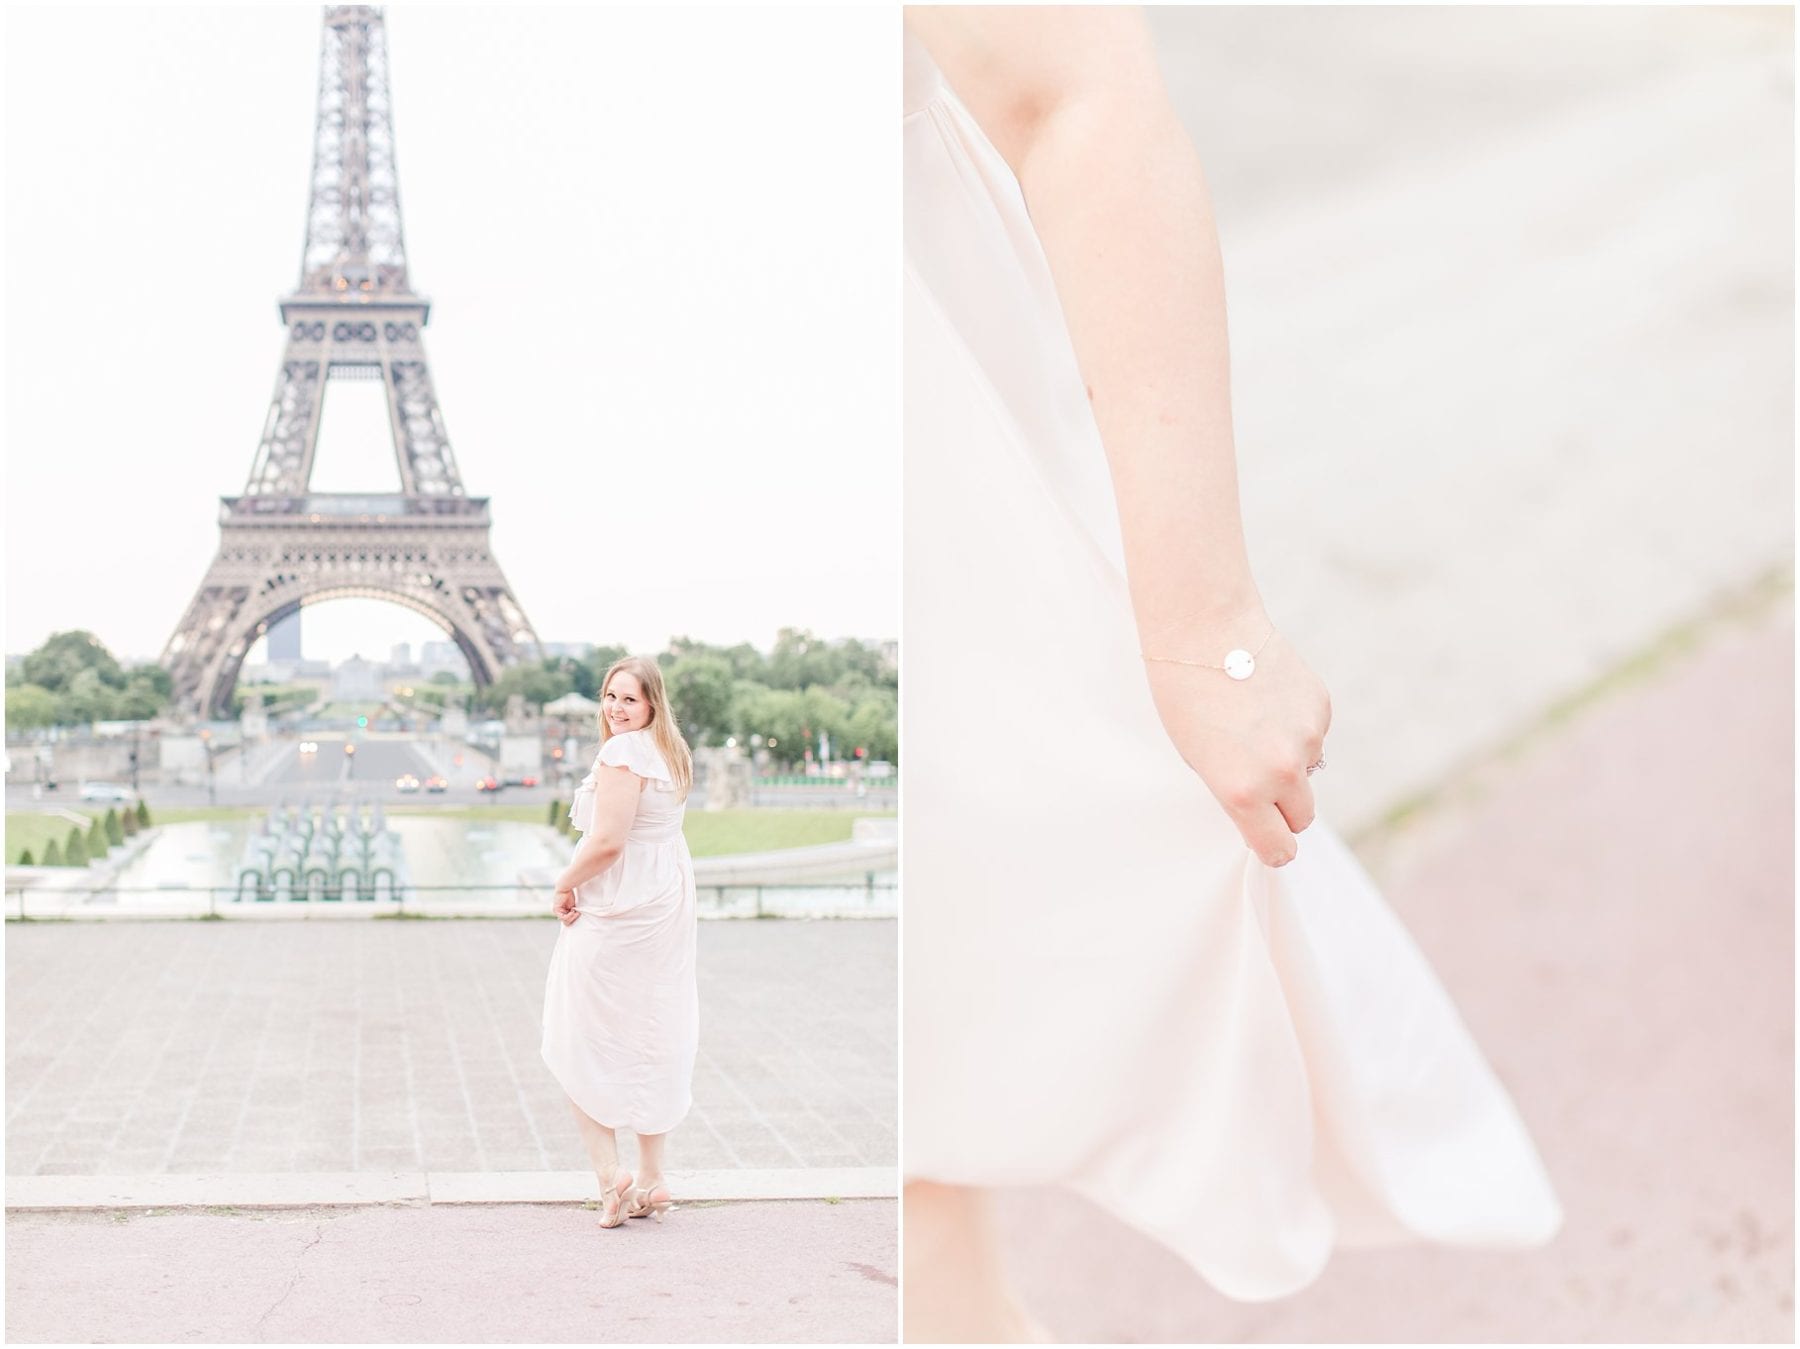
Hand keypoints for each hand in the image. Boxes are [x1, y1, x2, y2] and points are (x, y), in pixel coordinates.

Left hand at [553, 885, 577, 924]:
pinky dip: (569, 915)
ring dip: (572, 917)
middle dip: (573, 919)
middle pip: (566, 923)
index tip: (578, 913)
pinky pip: (563, 917)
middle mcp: (558, 913)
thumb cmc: (569, 894)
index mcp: (562, 912)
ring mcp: (556, 912)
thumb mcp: (572, 906)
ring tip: (575, 912)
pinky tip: (572, 911)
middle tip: (577, 913)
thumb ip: (572, 912)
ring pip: (565, 921)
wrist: (565, 888)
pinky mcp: (556, 910)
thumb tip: (574, 919)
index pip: (567, 921)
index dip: (574, 919)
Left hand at [1143, 619, 1330, 868]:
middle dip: (1284, 808)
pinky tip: (1267, 700)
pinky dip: (1296, 727)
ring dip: (1290, 761)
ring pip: (1309, 771)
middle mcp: (1281, 772)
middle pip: (1302, 817)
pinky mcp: (1321, 708)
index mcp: (1242, 791)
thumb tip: (1263, 807)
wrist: (1206, 632)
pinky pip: (1314, 736)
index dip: (1274, 847)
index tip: (1270, 842)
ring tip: (1254, 725)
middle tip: (1258, 783)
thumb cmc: (1185, 696)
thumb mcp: (1197, 759)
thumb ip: (1235, 790)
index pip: (1278, 848)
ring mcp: (1306, 739)